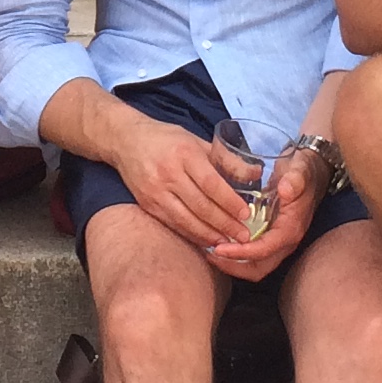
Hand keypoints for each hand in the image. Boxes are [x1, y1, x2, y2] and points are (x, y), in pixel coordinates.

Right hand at [116, 120, 252, 251]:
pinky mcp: (147, 204)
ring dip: (209, 235)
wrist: (125, 140)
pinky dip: (192, 235)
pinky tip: (206, 240)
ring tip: (228, 243)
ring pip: (186, 220)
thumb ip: (224, 158)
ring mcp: (155, 191)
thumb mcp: (196, 140)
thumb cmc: (166, 138)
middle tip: (243, 236)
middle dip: (224, 224)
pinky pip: (173, 224)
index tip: (245, 214)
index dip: (229, 201)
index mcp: (184, 154)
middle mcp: (168, 173)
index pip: (211, 183)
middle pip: (200, 206)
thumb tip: (256, 173)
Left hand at [207, 148, 319, 280]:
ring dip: (232, 265)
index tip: (219, 248)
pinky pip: (252, 257)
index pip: (264, 250)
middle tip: (209, 254)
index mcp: (291, 229)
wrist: (311, 174)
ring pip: (254, 266)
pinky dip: (235, 257)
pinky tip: (218, 244)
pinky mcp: (270, 239)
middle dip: (233, 266)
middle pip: (258, 268)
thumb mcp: (301, 170)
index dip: (241, 253)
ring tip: (209, 253)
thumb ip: (295, 179)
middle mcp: (285, 242)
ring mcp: (278, 243)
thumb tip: (286, 189)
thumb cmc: (302, 172)